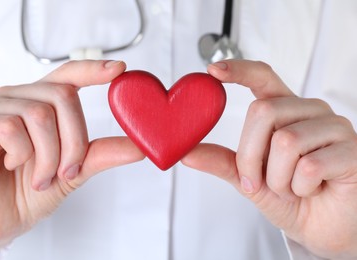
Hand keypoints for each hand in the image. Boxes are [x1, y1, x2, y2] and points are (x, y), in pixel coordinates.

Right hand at [0, 60, 143, 257]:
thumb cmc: (28, 193)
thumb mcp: (73, 172)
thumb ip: (102, 154)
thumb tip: (139, 146)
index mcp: (41, 104)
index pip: (68, 75)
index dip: (93, 69)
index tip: (120, 70)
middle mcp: (18, 99)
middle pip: (63, 96)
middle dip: (75, 142)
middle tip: (67, 172)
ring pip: (40, 114)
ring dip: (50, 156)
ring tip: (41, 178)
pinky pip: (11, 127)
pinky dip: (23, 155)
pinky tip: (13, 166)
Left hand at [182, 60, 356, 258]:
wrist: (322, 228)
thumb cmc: (289, 197)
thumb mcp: (248, 179)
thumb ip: (222, 161)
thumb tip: (186, 152)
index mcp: (286, 111)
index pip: (264, 77)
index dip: (239, 70)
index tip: (213, 70)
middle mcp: (310, 112)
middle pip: (263, 112)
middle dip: (250, 156)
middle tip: (259, 181)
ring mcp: (335, 128)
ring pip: (286, 141)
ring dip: (277, 179)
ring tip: (291, 187)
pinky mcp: (352, 151)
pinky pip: (309, 166)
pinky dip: (299, 188)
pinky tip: (311, 190)